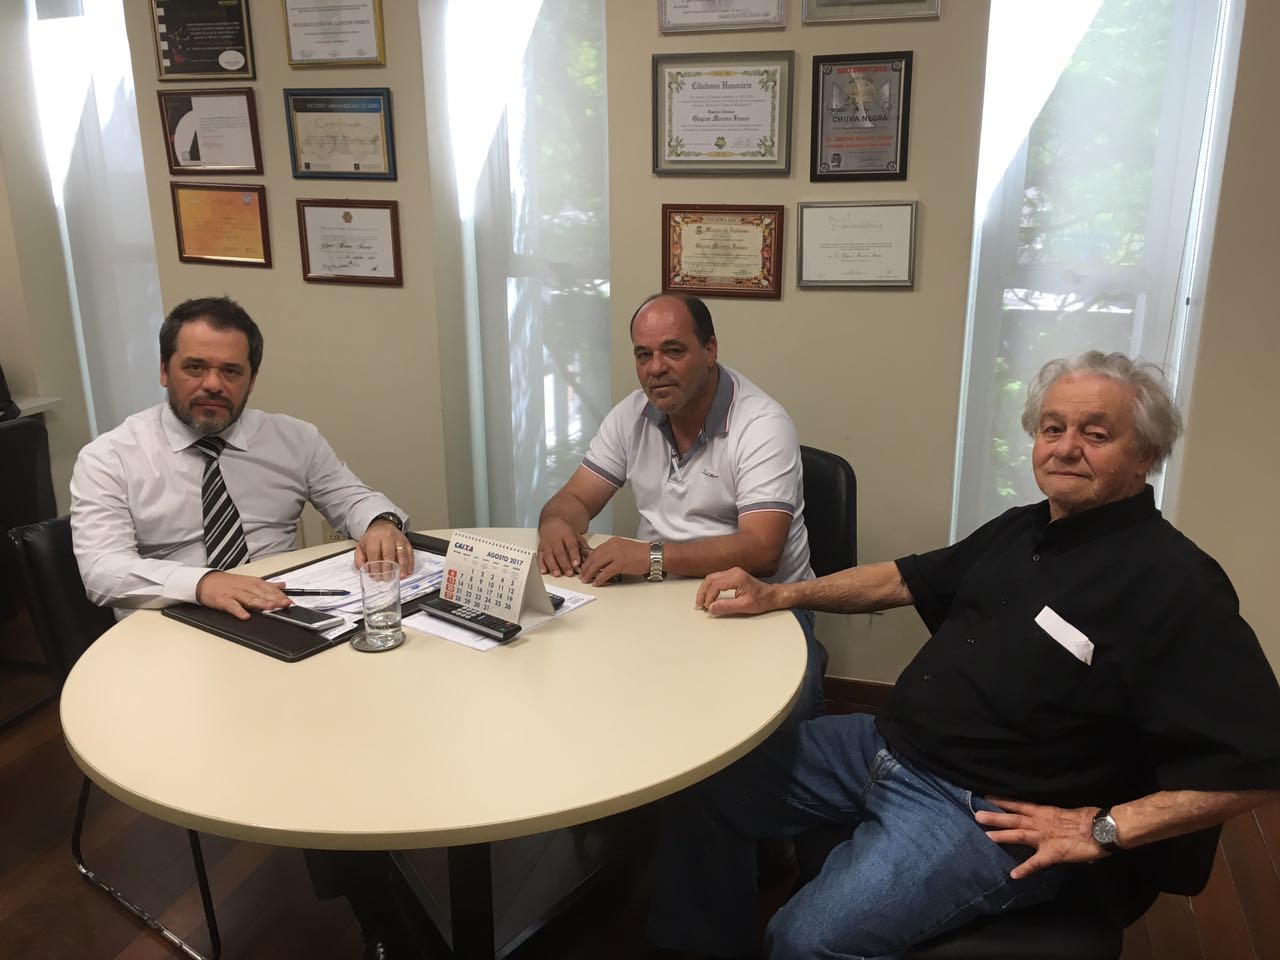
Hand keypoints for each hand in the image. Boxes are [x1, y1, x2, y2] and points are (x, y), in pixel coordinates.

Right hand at [196, 572, 289, 619]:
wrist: (207, 581)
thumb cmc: (229, 583)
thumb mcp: (250, 581)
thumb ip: (267, 584)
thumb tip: (282, 585)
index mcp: (253, 582)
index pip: (270, 589)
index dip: (280, 596)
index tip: (290, 601)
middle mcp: (245, 587)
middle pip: (262, 593)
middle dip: (275, 599)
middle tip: (285, 604)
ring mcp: (234, 593)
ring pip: (250, 599)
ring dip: (261, 603)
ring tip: (271, 607)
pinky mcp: (224, 600)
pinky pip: (232, 606)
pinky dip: (239, 611)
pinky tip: (246, 616)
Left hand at [355, 519, 413, 576]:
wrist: (382, 525)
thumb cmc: (372, 538)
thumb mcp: (361, 546)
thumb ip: (359, 559)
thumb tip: (363, 570)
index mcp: (374, 538)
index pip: (375, 554)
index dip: (375, 567)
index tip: (376, 576)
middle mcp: (387, 537)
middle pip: (389, 554)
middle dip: (388, 568)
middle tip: (387, 579)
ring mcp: (398, 539)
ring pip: (401, 554)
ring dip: (402, 567)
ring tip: (401, 576)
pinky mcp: (406, 542)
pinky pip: (410, 553)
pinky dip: (410, 563)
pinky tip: (409, 572)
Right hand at [538, 517, 591, 575]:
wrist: (552, 522)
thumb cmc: (566, 532)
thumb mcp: (577, 536)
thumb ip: (584, 548)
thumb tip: (591, 557)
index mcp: (567, 534)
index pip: (571, 545)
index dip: (574, 555)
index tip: (576, 564)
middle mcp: (555, 538)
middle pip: (560, 552)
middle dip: (564, 563)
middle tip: (569, 572)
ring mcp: (547, 543)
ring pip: (549, 555)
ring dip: (553, 565)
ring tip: (557, 574)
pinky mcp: (540, 547)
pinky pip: (540, 556)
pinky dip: (541, 564)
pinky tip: (544, 571)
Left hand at [577, 537, 647, 585]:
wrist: (653, 555)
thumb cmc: (641, 553)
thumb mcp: (623, 548)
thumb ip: (612, 553)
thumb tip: (602, 563)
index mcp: (612, 542)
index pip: (595, 551)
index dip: (587, 560)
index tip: (584, 567)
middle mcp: (612, 546)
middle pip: (593, 557)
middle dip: (585, 567)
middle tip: (581, 575)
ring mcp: (616, 554)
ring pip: (597, 564)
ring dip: (589, 573)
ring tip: (586, 580)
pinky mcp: (620, 563)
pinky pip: (606, 572)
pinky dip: (599, 578)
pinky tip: (596, 583)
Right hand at [696, 567, 778, 615]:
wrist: (771, 595)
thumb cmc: (762, 599)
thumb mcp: (744, 606)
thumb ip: (727, 606)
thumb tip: (711, 608)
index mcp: (737, 577)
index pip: (716, 585)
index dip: (709, 597)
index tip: (707, 607)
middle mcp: (734, 572)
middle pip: (710, 579)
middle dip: (703, 592)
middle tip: (699, 604)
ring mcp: (733, 572)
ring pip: (712, 578)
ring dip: (705, 589)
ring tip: (701, 601)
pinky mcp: (732, 575)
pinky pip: (716, 579)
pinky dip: (710, 587)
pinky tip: (708, 596)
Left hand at [975, 797, 1108, 879]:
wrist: (1102, 829)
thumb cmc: (1089, 818)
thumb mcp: (1067, 813)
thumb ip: (1055, 817)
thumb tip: (1052, 819)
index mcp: (1045, 811)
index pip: (1019, 804)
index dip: (1002, 801)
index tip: (986, 797)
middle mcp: (1041, 822)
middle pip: (1013, 818)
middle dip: (995, 817)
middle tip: (976, 816)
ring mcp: (1045, 838)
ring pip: (1019, 835)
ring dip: (1002, 836)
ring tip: (986, 837)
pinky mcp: (1053, 853)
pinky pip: (1036, 863)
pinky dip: (1025, 869)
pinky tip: (1013, 875)